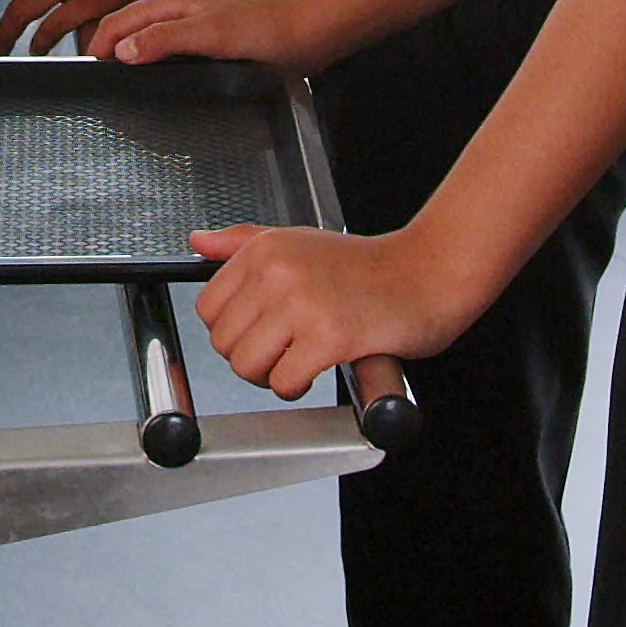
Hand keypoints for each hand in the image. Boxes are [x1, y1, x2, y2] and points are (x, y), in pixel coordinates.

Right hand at [86, 0, 338, 72]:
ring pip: (145, 41)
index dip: (98, 46)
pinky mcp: (205, 45)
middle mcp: (178, 12)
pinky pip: (165, 53)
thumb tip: (122, 51)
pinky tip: (152, 82)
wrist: (308, 35)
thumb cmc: (266, 31)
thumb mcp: (210, 34)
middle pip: (127, 29)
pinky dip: (149, 65)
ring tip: (114, 83)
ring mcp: (191, 28)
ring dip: (127, 59)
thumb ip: (164, 39)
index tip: (85, 72)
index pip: (118, 21)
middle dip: (105, 50)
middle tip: (92, 81)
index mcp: (172, 2)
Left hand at [192, 221, 484, 399]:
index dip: (233, 331)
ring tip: (300, 360)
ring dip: (272, 376)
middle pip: (225, 343)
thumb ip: (243, 241)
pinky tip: (319, 367)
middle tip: (286, 349)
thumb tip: (199, 240)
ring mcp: (303, 304)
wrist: (427, 273)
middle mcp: (278, 272)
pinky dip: (297, 386)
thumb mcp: (299, 240)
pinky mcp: (330, 336)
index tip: (262, 330)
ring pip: (248, 366)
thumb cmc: (366, 266)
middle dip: (253, 357)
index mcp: (265, 249)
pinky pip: (283, 382)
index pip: (209, 309)